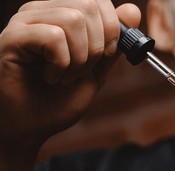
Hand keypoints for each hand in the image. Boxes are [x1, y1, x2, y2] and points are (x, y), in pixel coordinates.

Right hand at [0, 0, 140, 154]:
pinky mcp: (14, 37)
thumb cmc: (58, 100)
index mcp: (62, 14)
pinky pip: (54, 37)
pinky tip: (51, 78)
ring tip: (65, 76)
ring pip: (73, 19)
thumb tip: (132, 10)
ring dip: (79, 58)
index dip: (112, 30)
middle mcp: (43, 11)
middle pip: (89, 6)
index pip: (98, 1)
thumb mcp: (96, 70)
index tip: (105, 56)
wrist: (32, 126)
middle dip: (97, 47)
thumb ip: (113, 43)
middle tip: (82, 71)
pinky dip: (62, 65)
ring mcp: (26, 22)